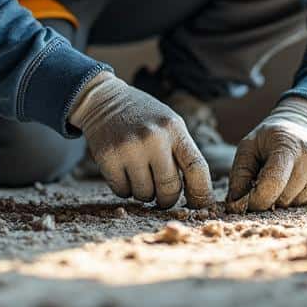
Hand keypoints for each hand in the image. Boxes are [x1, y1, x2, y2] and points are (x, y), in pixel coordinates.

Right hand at [68, 72, 212, 208]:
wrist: (104, 100)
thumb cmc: (144, 118)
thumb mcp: (169, 125)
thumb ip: (183, 153)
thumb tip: (198, 195)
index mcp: (174, 128)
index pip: (197, 168)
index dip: (202, 193)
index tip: (201, 206)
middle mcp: (153, 138)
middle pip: (170, 188)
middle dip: (168, 199)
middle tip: (163, 196)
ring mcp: (129, 148)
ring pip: (145, 194)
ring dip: (144, 193)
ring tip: (140, 173)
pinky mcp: (108, 158)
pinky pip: (123, 192)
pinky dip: (125, 189)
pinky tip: (124, 171)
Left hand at [227, 96, 306, 211]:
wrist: (299, 126)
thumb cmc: (268, 140)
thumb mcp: (248, 148)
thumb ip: (238, 177)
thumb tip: (234, 207)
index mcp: (286, 145)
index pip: (273, 184)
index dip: (257, 199)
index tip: (248, 199)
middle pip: (285, 198)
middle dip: (270, 198)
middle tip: (265, 181)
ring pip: (299, 203)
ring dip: (285, 198)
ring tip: (282, 178)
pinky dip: (301, 197)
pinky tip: (297, 181)